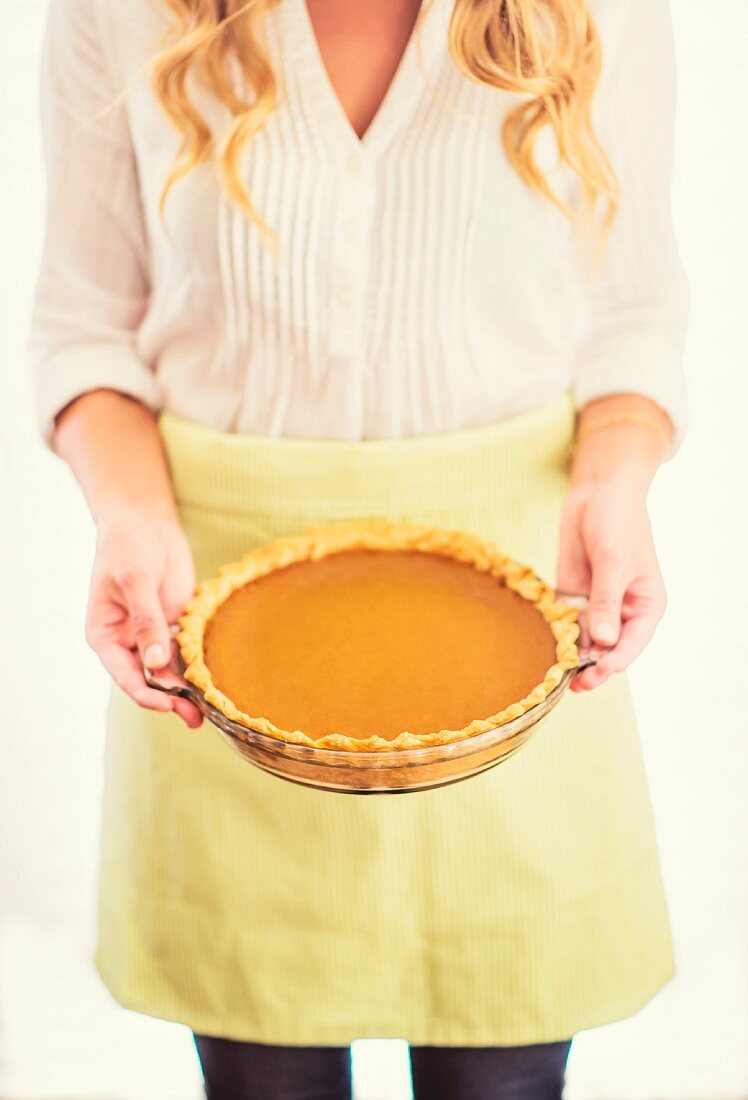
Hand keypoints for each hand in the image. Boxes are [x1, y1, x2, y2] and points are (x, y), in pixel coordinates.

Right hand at [86, 510, 202, 726]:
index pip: (124, 675)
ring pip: (169, 671)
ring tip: (210, 711)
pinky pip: (186, 652)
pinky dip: (198, 666)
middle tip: (195, 717)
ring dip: (187, 689)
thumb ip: (146, 621)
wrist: (144, 521)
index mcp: (106, 636)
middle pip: (149, 680)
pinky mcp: (175, 625)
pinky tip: (216, 680)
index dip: (145, 693)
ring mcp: (153, 635)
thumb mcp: (135, 580)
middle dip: (170, 699)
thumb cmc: (128, 547)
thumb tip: (154, 663)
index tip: (167, 704)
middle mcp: (128, 642)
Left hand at [555, 478, 667, 692]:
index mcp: (646, 607)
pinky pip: (566, 625)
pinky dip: (557, 638)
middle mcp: (622, 612)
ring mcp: (597, 607)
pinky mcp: (574, 598)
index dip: (614, 662)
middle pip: (608, 650)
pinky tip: (545, 650)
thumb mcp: (613, 562)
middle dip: (591, 667)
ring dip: (572, 657)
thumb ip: (606, 601)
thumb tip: (604, 641)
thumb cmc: (617, 523)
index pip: (632, 644)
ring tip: (555, 675)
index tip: (595, 674)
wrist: (597, 493)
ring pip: (585, 642)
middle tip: (572, 686)